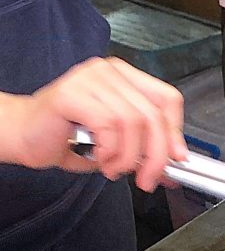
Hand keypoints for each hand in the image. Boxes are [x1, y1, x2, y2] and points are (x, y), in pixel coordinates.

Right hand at [3, 57, 186, 191]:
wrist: (22, 135)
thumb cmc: (65, 135)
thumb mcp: (118, 141)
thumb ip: (146, 145)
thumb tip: (175, 161)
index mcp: (124, 77)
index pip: (167, 99)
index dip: (175, 132)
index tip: (176, 158)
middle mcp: (108, 72)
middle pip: (153, 115)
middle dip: (155, 155)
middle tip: (147, 178)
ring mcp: (89, 79)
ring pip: (133, 122)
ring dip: (127, 156)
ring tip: (113, 168)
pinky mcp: (71, 93)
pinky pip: (108, 125)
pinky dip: (110, 150)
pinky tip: (100, 159)